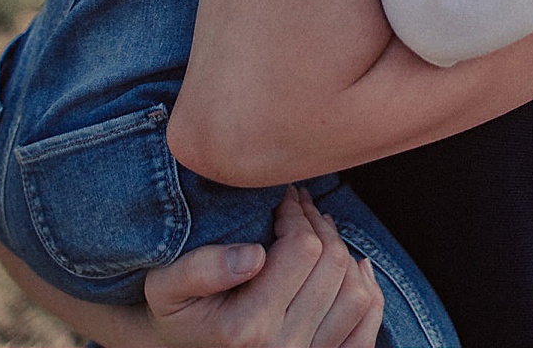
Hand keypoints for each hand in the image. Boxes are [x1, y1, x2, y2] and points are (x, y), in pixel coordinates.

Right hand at [145, 187, 382, 347]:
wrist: (183, 346)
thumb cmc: (175, 310)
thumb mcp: (165, 286)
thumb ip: (199, 269)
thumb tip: (254, 255)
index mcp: (247, 327)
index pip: (302, 249)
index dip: (296, 213)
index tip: (282, 199)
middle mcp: (283, 347)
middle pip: (332, 265)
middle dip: (320, 224)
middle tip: (300, 206)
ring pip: (355, 292)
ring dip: (344, 252)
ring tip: (319, 232)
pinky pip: (365, 328)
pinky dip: (368, 291)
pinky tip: (354, 266)